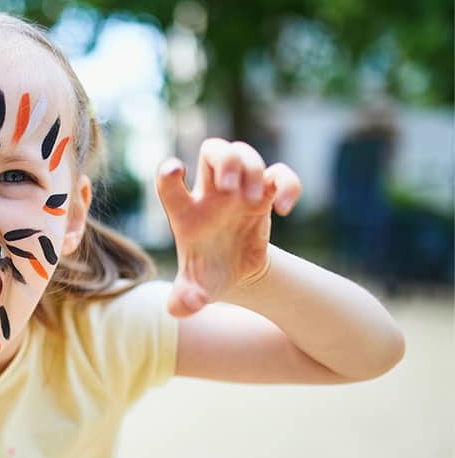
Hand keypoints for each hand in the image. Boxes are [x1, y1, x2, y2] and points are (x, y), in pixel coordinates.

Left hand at [155, 138, 301, 317]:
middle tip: (228, 186)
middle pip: (212, 150)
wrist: (236, 274)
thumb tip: (183, 307)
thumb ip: (185, 300)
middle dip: (223, 160)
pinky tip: (284, 209)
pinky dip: (288, 183)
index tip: (176, 169)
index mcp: (185, 213)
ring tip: (253, 201)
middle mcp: (210, 194)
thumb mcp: (196, 292)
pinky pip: (280, 173)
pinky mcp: (266, 195)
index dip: (168, 172)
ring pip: (243, 153)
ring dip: (252, 169)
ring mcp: (238, 191)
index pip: (169, 183)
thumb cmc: (208, 277)